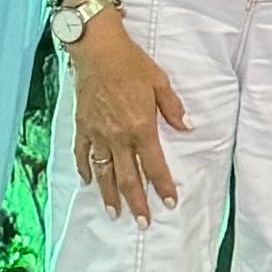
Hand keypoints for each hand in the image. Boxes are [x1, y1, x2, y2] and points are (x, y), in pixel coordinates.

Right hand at [71, 16, 190, 223]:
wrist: (97, 49)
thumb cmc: (131, 63)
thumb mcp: (160, 82)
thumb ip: (174, 108)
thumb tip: (188, 128)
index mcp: (140, 126)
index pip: (155, 165)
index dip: (163, 186)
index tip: (169, 203)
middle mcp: (118, 136)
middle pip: (128, 177)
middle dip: (137, 202)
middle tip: (143, 222)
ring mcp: (97, 133)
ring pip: (104, 172)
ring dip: (110, 195)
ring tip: (115, 213)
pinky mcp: (82, 126)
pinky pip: (82, 154)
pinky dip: (85, 169)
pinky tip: (88, 182)